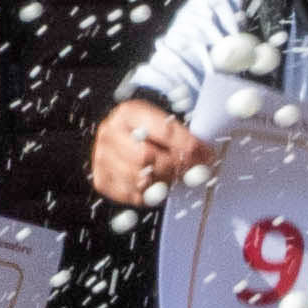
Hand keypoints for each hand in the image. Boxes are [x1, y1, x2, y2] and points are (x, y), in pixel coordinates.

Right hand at [93, 98, 207, 206]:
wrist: (123, 135)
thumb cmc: (147, 129)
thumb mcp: (162, 121)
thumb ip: (182, 137)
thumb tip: (205, 157)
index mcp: (128, 112)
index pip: (163, 131)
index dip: (187, 145)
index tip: (205, 155)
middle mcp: (110, 132)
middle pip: (146, 157)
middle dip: (174, 166)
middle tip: (191, 169)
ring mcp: (102, 156)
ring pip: (138, 178)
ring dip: (163, 181)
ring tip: (173, 176)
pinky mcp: (101, 178)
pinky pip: (130, 195)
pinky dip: (148, 195)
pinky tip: (156, 186)